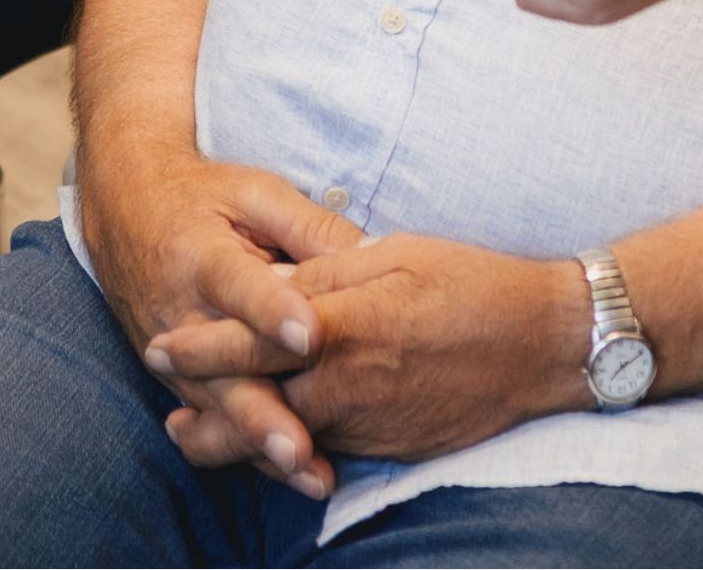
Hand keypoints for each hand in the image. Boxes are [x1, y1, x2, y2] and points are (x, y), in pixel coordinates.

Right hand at [79, 145, 361, 498]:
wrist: (126, 209)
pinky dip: (248, 448)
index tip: (309, 336)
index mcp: (203, 256)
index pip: (239, 287)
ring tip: (308, 474)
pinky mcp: (178, 378)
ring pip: (219, 407)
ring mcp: (175, 355)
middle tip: (303, 448)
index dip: (273, 312)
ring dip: (260, 444)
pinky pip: (214, 418)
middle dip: (262, 414)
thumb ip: (308, 225)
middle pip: (223, 371)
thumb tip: (372, 253)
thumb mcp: (256, 192)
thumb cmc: (205, 196)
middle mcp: (182, 315)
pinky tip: (288, 475)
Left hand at [152, 232, 589, 468]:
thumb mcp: (395, 254)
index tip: (161, 343)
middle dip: (206, 407)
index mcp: (347, 325)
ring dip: (239, 434)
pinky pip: (327, 445)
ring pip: (287, 432)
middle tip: (165, 406)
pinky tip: (277, 439)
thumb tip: (274, 282)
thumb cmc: (470, 283)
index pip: (255, 338)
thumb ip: (328, 270)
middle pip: (258, 402)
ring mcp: (369, 423)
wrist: (541, 346)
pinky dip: (291, 443)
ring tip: (194, 433)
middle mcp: (349, 383)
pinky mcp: (389, 446)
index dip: (202, 344)